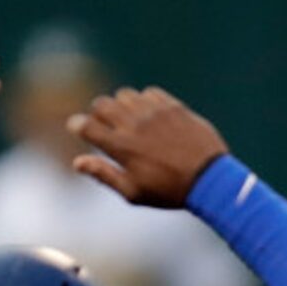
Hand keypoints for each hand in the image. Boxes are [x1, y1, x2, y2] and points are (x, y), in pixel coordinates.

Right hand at [67, 87, 227, 207]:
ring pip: (124, 95)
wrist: (209, 179)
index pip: (87, 126)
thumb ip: (104, 174)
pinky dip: (144, 101)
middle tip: (106, 126)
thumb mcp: (133, 192)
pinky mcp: (173, 106)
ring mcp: (154, 112)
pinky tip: (150, 116)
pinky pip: (149, 93)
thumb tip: (77, 162)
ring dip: (121, 105)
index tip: (78, 128)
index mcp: (121, 147)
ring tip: (130, 121)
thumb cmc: (168, 192)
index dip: (77, 125)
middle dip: (98, 114)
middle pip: (102, 104)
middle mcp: (134, 124)